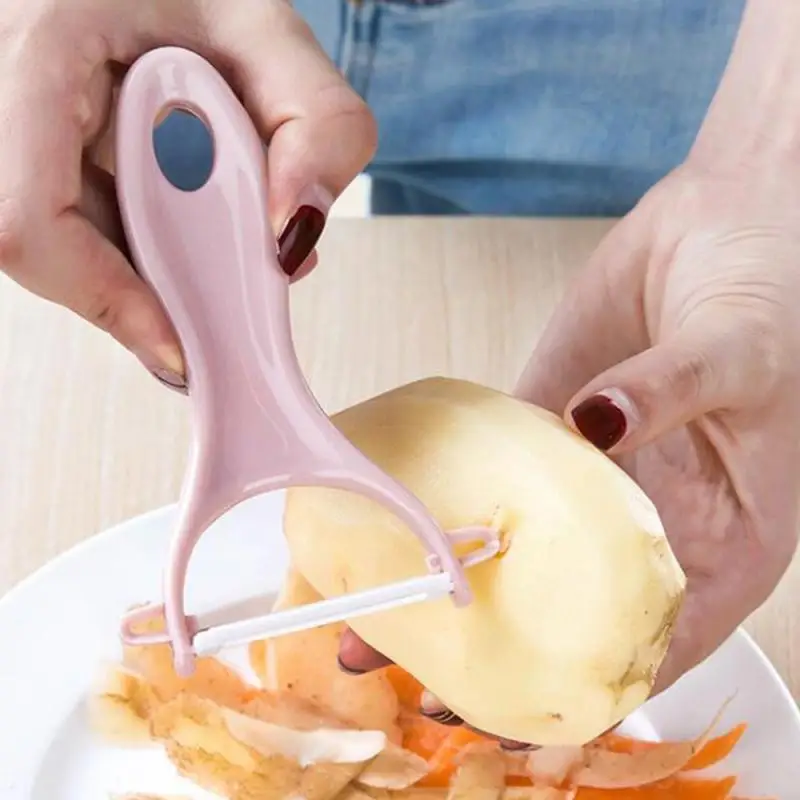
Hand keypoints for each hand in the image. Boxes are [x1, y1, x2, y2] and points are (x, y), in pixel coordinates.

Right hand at [0, 1, 374, 387]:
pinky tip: (198, 223)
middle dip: (146, 289)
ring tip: (223, 238)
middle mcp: (8, 96)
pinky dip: (149, 245)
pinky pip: (83, 226)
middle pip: (52, 247)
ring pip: (70, 245)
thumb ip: (319, 124)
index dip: (101, 299)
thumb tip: (293, 235)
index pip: (27, 219)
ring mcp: (19, 129)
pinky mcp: (41, 152)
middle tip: (224, 303)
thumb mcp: (274, 32)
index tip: (179, 348)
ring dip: (154, 266)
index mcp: (39, 48)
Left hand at [338, 155, 799, 745]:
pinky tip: (392, 522)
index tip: (513, 721)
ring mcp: (590, 472)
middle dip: (495, 651)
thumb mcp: (742, 353)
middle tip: (413, 686)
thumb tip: (598, 426)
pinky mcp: (547, 420)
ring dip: (452, 582)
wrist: (726, 216)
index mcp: (723, 541)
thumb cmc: (771, 291)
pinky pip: (490, 466)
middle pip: (569, 610)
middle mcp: (648, 521)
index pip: (656, 644)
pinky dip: (444, 498)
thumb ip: (673, 393)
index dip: (588, 690)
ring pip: (517, 546)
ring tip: (378, 616)